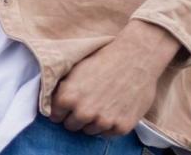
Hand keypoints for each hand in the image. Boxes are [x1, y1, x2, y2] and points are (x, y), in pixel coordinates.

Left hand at [49, 20, 181, 136]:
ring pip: (89, 131)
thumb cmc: (104, 59)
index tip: (68, 106)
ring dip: (92, 122)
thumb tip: (54, 102)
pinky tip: (113, 108)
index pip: (55, 116)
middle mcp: (83, 112)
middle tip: (86, 104)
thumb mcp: (77, 69)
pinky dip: (109, 125)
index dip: (61, 110)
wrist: (136, 57)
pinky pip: (107, 134)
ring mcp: (103, 121)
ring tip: (102, 104)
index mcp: (68, 97)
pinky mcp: (121, 126)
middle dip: (76, 117)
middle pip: (71, 126)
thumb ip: (64, 88)